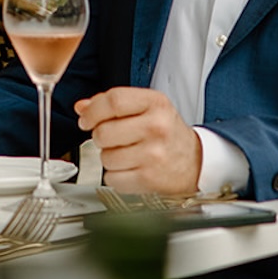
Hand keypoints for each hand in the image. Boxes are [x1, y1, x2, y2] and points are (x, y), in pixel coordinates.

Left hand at [74, 86, 201, 195]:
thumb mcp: (147, 108)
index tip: (85, 119)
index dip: (92, 111)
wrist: (195, 162)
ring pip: (105, 157)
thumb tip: (82, 107)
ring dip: (109, 157)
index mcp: (155, 103)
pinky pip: (112, 178)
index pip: (113, 100)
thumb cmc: (167, 133)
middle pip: (104, 131)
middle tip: (112, 138)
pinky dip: (116, 176)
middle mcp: (156, 127)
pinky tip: (131, 169)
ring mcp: (153, 154)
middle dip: (100, 137)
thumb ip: (113, 104)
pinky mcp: (149, 178)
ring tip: (127, 154)